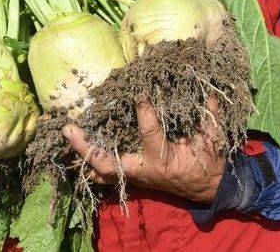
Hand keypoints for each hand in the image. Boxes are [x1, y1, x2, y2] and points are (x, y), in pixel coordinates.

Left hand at [63, 99, 225, 203]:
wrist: (205, 187)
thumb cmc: (206, 161)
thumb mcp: (211, 140)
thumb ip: (211, 117)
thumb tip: (210, 92)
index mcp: (163, 158)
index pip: (149, 132)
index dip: (144, 111)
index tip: (138, 93)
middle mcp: (143, 169)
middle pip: (108, 164)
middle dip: (87, 147)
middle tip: (69, 129)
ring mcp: (135, 175)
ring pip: (102, 171)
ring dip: (84, 156)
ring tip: (68, 134)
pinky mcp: (132, 176)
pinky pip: (107, 174)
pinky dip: (92, 165)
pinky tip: (76, 151)